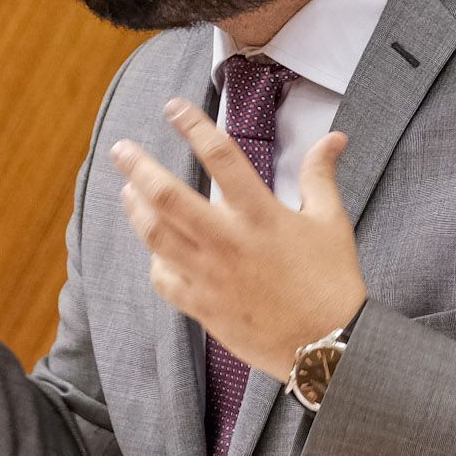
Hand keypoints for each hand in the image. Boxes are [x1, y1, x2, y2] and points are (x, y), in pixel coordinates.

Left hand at [111, 98, 366, 378]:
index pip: (221, 156)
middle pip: (167, 195)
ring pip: (155, 235)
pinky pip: (163, 279)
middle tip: (120, 150)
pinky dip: (155, 261)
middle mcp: (228, 241)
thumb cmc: (332, 281)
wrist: (328, 347)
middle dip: (138, 167)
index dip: (193, 126)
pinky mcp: (203, 307)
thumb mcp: (331, 221)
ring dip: (135, 209)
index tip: (173, 108)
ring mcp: (210, 276)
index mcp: (261, 215)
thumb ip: (320, 175)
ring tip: (127, 191)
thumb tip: (335, 137)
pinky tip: (154, 249)